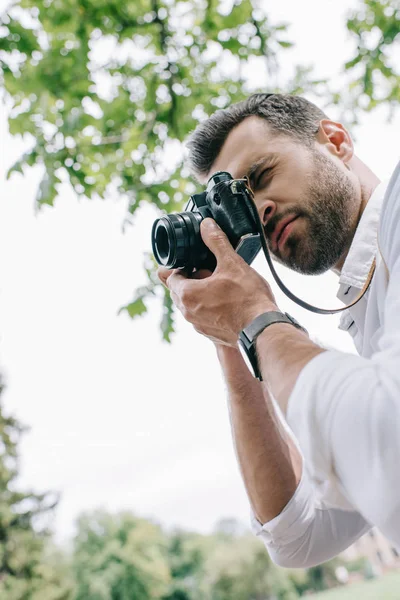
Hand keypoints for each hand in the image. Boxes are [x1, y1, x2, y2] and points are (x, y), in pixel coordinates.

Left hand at [157, 218, 278, 345]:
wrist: (263, 328)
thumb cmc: (247, 298)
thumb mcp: (232, 263)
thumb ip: (216, 242)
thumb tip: (207, 225)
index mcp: (187, 294)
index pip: (169, 276)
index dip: (181, 266)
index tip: (194, 261)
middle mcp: (188, 312)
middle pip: (178, 291)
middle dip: (190, 280)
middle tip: (209, 271)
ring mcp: (199, 326)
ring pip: (190, 305)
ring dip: (199, 294)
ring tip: (220, 285)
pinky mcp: (211, 334)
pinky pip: (202, 317)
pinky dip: (209, 308)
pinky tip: (228, 302)